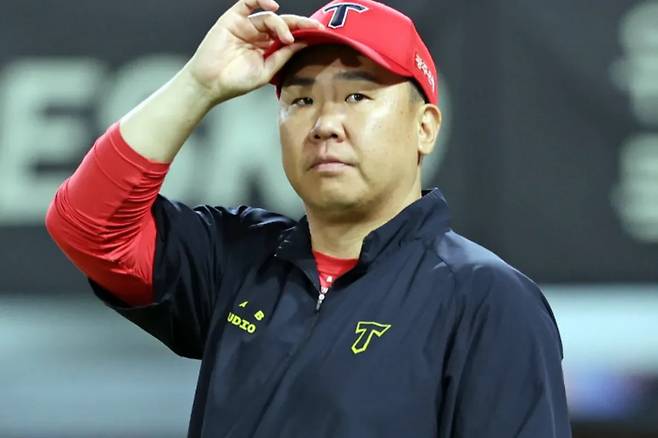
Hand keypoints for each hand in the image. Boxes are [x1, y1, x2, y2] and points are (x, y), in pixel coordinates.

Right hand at [183, 0, 322, 103]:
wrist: (211, 83)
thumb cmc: (235, 81)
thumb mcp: (266, 70)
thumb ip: (283, 55)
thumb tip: (303, 44)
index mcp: (266, 48)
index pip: (288, 35)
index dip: (304, 32)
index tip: (320, 32)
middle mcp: (257, 35)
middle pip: (282, 23)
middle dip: (299, 23)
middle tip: (314, 26)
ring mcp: (245, 26)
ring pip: (268, 16)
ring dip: (281, 24)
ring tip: (286, 37)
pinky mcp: (232, 19)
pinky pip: (248, 3)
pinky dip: (260, 0)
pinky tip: (273, 6)